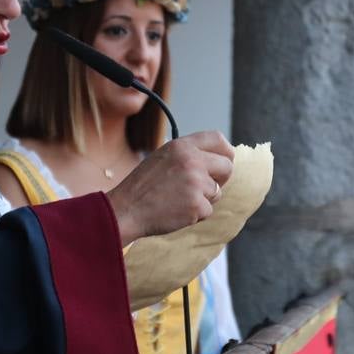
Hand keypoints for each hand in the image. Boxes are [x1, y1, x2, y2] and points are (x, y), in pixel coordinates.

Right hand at [107, 131, 233, 244]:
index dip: (225, 152)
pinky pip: (207, 210)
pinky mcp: (197, 205)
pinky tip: (177, 211)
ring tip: (178, 199)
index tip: (224, 161)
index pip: (218, 139)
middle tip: (205, 187)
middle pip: (227, 166)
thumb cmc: (143, 186)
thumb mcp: (163, 157)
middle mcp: (192, 161)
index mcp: (182, 146)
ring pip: (217, 192)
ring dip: (203, 199)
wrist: (126, 209)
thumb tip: (216, 160)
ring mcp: (196, 183)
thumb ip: (188, 155)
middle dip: (221, 178)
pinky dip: (195, 214)